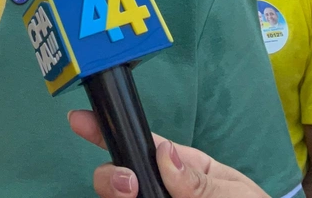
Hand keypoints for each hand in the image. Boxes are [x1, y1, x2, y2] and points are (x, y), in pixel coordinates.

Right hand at [69, 110, 267, 197]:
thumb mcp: (232, 192)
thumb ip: (199, 179)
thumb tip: (163, 153)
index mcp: (181, 168)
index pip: (140, 144)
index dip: (107, 130)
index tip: (79, 120)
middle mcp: (159, 188)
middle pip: (118, 177)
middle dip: (111, 176)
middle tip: (130, 186)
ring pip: (116, 197)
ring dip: (113, 193)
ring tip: (133, 197)